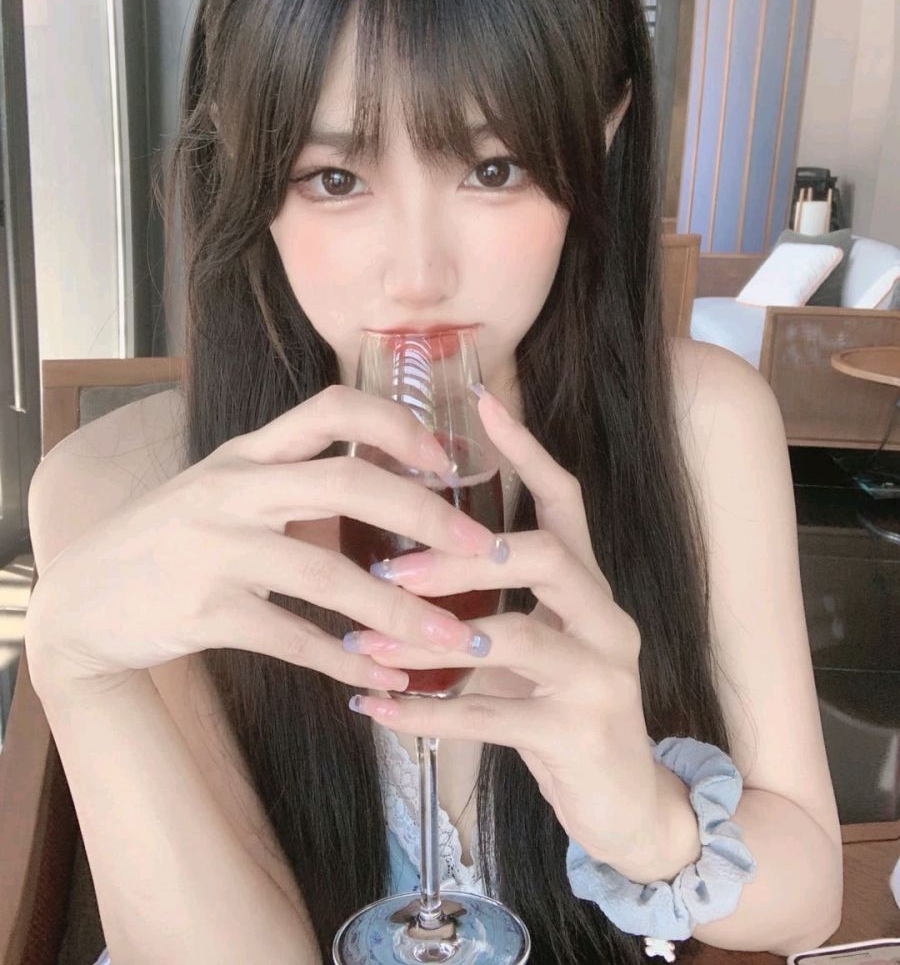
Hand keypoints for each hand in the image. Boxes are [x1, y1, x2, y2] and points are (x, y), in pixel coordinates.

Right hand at [24, 385, 499, 700]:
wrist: (83, 598)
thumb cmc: (171, 539)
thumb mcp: (225, 489)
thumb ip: (294, 481)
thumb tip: (392, 485)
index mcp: (248, 453)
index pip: (331, 407)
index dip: (397, 424)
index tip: (446, 460)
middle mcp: (235, 488)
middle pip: (348, 481)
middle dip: (427, 515)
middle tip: (483, 548)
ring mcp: (217, 548)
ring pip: (328, 573)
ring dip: (402, 608)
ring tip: (457, 637)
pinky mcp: (205, 612)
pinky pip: (292, 637)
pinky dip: (346, 660)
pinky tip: (386, 680)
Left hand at [348, 387, 663, 875]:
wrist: (628, 805)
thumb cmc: (566, 708)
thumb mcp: (540, 644)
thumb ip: (497, 602)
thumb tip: (410, 560)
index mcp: (591, 586)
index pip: (564, 500)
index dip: (525, 449)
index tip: (479, 402)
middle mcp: (606, 619)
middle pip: (545, 555)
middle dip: (461, 557)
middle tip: (388, 568)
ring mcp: (600, 676)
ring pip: (514, 636)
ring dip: (431, 636)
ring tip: (365, 641)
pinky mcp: (578, 734)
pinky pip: (492, 716)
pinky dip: (427, 711)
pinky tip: (375, 709)